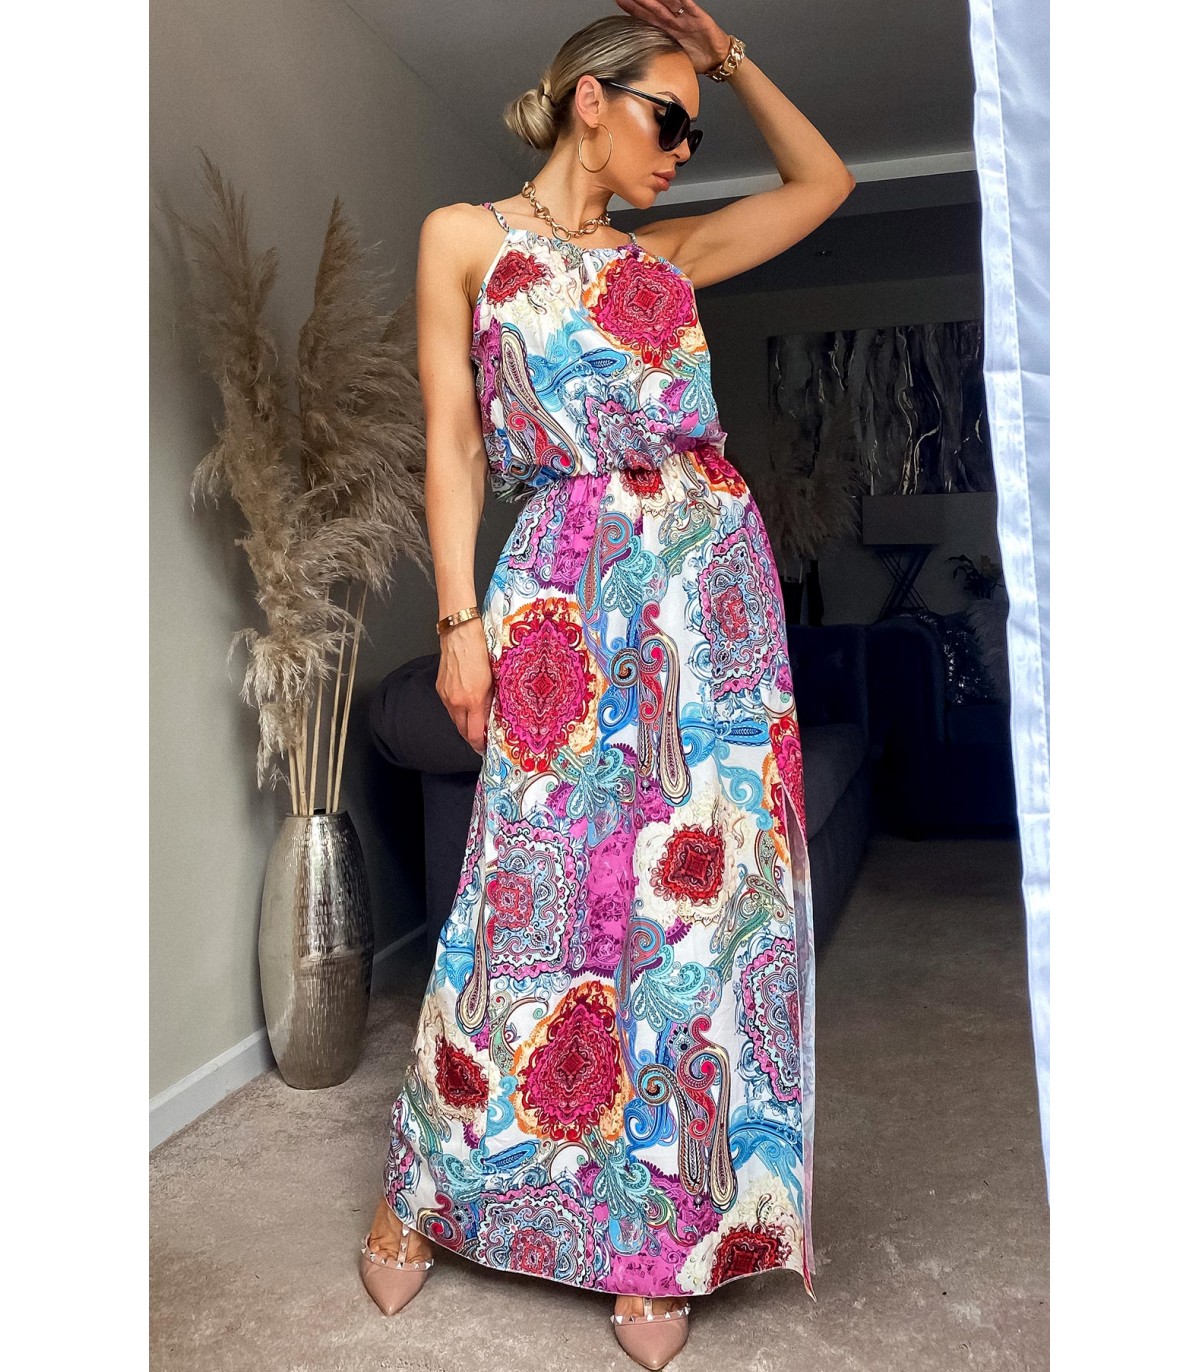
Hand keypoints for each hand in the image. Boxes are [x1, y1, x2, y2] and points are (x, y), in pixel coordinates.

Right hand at [436, 618, 493, 754]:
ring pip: (455, 719)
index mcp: (472, 700)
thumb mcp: (493, 679)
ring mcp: (445, 695)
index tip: (485, 748)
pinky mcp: (440, 688)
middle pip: (462, 730)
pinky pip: (449, 707)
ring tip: (476, 724)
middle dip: (472, 737)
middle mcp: (456, 701)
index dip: (479, 744)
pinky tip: (466, 707)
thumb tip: (491, 717)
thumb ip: (491, 701)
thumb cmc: (481, 651)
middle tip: (482, 740)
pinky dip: (457, 711)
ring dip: (465, 724)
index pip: (473, 734)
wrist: (460, 633)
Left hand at [612, 0, 729, 73]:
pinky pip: (689, 6)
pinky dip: (681, 0)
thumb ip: (660, 58)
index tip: (620, 1)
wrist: (717, 58)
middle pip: (653, 8)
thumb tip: (642, 69)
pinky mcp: (698, 17)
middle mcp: (673, 21)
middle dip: (639, 0)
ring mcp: (685, 18)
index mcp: (666, 31)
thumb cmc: (697, 56)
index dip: (633, 10)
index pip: (646, 18)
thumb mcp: (674, 59)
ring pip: (668, 4)